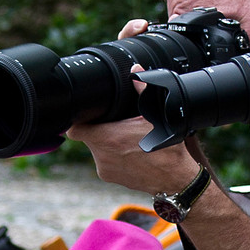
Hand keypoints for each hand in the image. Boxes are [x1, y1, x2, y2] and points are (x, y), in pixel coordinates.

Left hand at [65, 21, 200, 194]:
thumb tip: (136, 71)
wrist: (174, 179)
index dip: (77, 120)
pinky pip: (104, 161)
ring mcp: (104, 169)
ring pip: (96, 149)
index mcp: (107, 138)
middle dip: (98, 129)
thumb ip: (142, 90)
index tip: (85, 115)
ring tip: (124, 139)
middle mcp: (101, 155)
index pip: (74, 129)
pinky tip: (127, 152)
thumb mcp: (155, 115)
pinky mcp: (109, 177)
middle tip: (115, 123)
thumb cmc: (165, 149)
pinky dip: (112, 155)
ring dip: (106, 142)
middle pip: (88, 137)